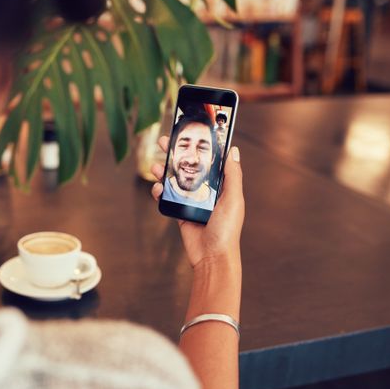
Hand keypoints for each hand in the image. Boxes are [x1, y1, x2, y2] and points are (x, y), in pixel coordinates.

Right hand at [151, 136, 244, 267]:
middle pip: (189, 167)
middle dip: (176, 154)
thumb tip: (232, 149)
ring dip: (164, 171)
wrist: (212, 257)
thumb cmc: (227, 229)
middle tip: (165, 141)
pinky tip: (157, 188)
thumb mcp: (233, 199)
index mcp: (222, 186)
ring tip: (155, 165)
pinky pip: (168, 198)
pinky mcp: (180, 213)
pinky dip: (160, 192)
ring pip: (175, 180)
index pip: (210, 161)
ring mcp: (192, 202)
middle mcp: (206, 191)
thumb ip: (232, 175)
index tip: (190, 131)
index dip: (200, 146)